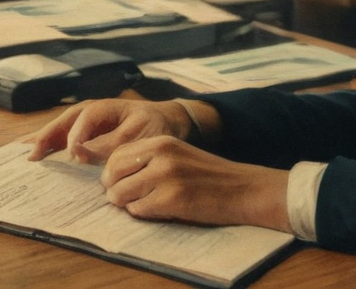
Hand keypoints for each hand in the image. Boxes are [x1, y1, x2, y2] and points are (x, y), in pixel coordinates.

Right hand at [26, 98, 190, 162]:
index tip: (72, 155)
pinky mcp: (84, 135)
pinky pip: (63, 139)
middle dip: (45, 138)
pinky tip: (34, 156)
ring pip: (58, 131)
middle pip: (62, 123)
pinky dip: (48, 147)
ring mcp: (84, 123)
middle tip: (29, 155)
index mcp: (103, 108)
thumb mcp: (137, 134)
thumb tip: (81, 153)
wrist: (165, 122)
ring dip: (41, 142)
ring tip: (20, 155)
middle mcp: (89, 113)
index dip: (76, 136)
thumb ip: (110, 144)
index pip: (83, 119)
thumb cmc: (153, 126)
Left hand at [101, 135, 290, 231]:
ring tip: (146, 204)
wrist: (244, 189)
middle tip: (128, 198)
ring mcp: (166, 176)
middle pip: (112, 174)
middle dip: (114, 189)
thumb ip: (148, 159)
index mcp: (161, 141)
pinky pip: (138, 211)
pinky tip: (161, 210)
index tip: (121, 183)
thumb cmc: (209, 177)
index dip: (113, 173)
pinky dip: (144, 214)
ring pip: (120, 194)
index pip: (116, 155)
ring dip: (127, 204)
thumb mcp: (178, 155)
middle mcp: (161, 154)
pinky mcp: (172, 199)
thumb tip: (112, 176)